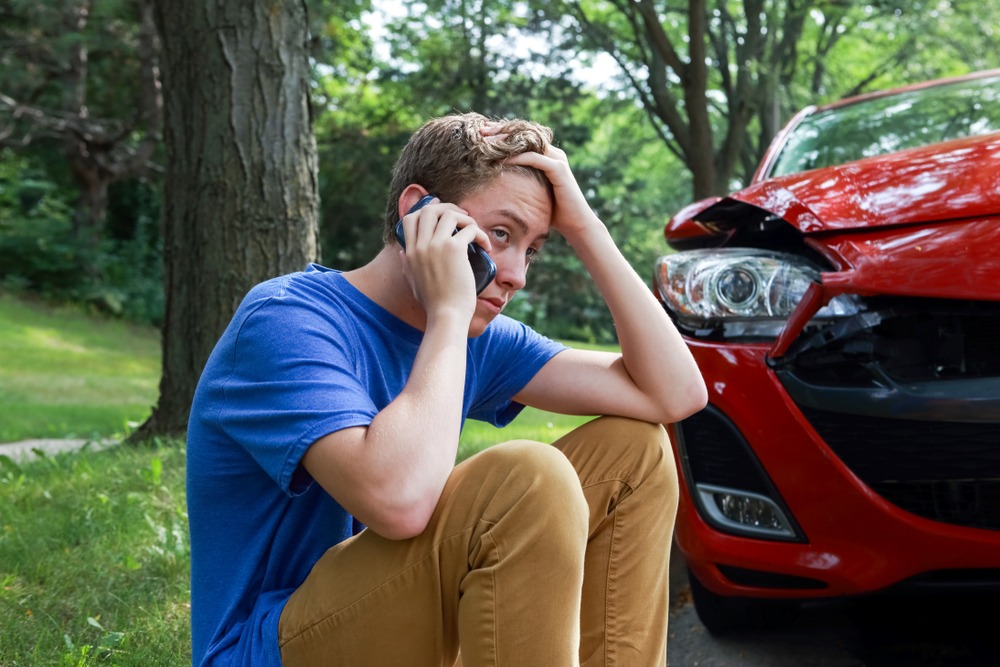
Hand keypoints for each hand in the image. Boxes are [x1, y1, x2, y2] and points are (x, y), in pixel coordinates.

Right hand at [397, 197, 491, 319]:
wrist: (446, 316)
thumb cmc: (434, 304)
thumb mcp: (412, 283)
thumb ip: (406, 266)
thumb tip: (401, 252)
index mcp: (409, 253)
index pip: (410, 218)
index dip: (426, 210)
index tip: (441, 211)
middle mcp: (420, 246)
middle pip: (429, 210)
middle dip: (447, 208)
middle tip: (462, 217)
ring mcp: (436, 246)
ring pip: (450, 214)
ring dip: (466, 219)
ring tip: (474, 230)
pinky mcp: (454, 249)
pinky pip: (469, 229)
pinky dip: (480, 234)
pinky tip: (485, 246)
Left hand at [481, 124, 600, 239]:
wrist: (575, 224)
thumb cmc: (553, 212)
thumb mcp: (533, 192)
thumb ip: (521, 182)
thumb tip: (498, 184)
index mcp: (547, 155)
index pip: (523, 137)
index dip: (503, 133)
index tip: (483, 132)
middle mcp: (554, 153)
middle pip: (525, 134)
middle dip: (502, 131)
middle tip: (482, 130)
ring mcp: (557, 159)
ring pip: (528, 143)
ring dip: (507, 141)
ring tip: (487, 141)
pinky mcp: (559, 169)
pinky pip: (534, 158)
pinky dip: (517, 157)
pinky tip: (501, 159)